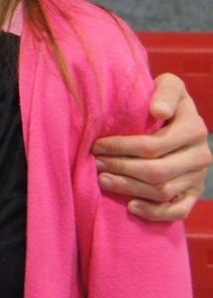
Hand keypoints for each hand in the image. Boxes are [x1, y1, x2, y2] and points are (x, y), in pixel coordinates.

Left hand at [92, 73, 210, 221]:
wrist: (179, 117)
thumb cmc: (165, 99)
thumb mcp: (169, 85)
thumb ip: (166, 92)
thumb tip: (157, 111)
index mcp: (194, 129)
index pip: (153, 145)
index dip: (122, 147)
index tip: (97, 145)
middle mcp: (201, 155)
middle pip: (156, 171)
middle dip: (121, 168)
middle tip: (97, 163)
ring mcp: (198, 177)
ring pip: (162, 191)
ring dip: (129, 188)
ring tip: (103, 179)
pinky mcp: (194, 194)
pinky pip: (178, 211)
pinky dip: (154, 212)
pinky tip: (131, 206)